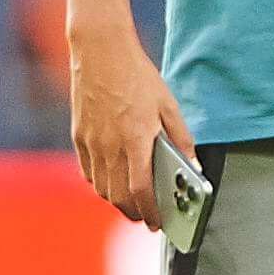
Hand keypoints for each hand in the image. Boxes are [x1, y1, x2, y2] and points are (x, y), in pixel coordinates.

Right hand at [69, 25, 195, 226]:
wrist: (100, 51)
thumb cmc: (137, 75)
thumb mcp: (168, 104)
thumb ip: (182, 138)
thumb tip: (194, 167)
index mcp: (136, 139)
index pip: (141, 190)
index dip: (151, 212)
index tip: (158, 223)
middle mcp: (111, 146)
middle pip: (119, 197)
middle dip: (134, 213)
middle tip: (147, 217)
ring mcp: (92, 142)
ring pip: (102, 188)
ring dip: (117, 201)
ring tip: (131, 202)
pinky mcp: (79, 136)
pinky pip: (88, 172)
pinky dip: (100, 184)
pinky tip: (111, 181)